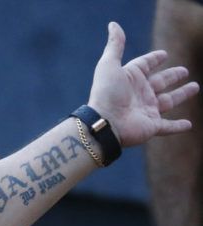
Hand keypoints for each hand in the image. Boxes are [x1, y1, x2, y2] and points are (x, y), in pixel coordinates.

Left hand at [88, 22, 198, 146]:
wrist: (105, 122)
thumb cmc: (106, 93)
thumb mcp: (109, 65)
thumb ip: (115, 46)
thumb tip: (113, 24)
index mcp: (130, 78)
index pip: (144, 65)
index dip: (153, 59)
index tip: (163, 55)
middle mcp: (139, 94)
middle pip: (160, 82)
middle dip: (172, 76)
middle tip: (184, 71)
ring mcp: (146, 110)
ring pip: (168, 101)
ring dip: (181, 95)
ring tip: (195, 87)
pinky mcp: (152, 126)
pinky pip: (168, 127)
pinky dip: (178, 127)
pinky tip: (188, 125)